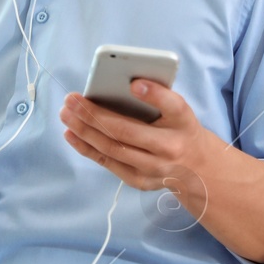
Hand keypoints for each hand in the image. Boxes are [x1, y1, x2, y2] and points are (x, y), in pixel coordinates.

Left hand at [59, 79, 217, 198]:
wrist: (197, 169)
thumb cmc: (180, 130)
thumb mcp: (178, 110)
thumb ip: (157, 96)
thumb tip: (125, 83)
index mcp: (184, 123)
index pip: (173, 106)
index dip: (154, 94)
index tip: (134, 83)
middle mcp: (171, 148)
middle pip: (127, 131)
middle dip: (94, 114)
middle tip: (71, 99)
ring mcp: (154, 168)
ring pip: (113, 149)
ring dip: (84, 130)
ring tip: (66, 113)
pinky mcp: (139, 181)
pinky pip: (108, 163)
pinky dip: (86, 148)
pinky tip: (71, 134)